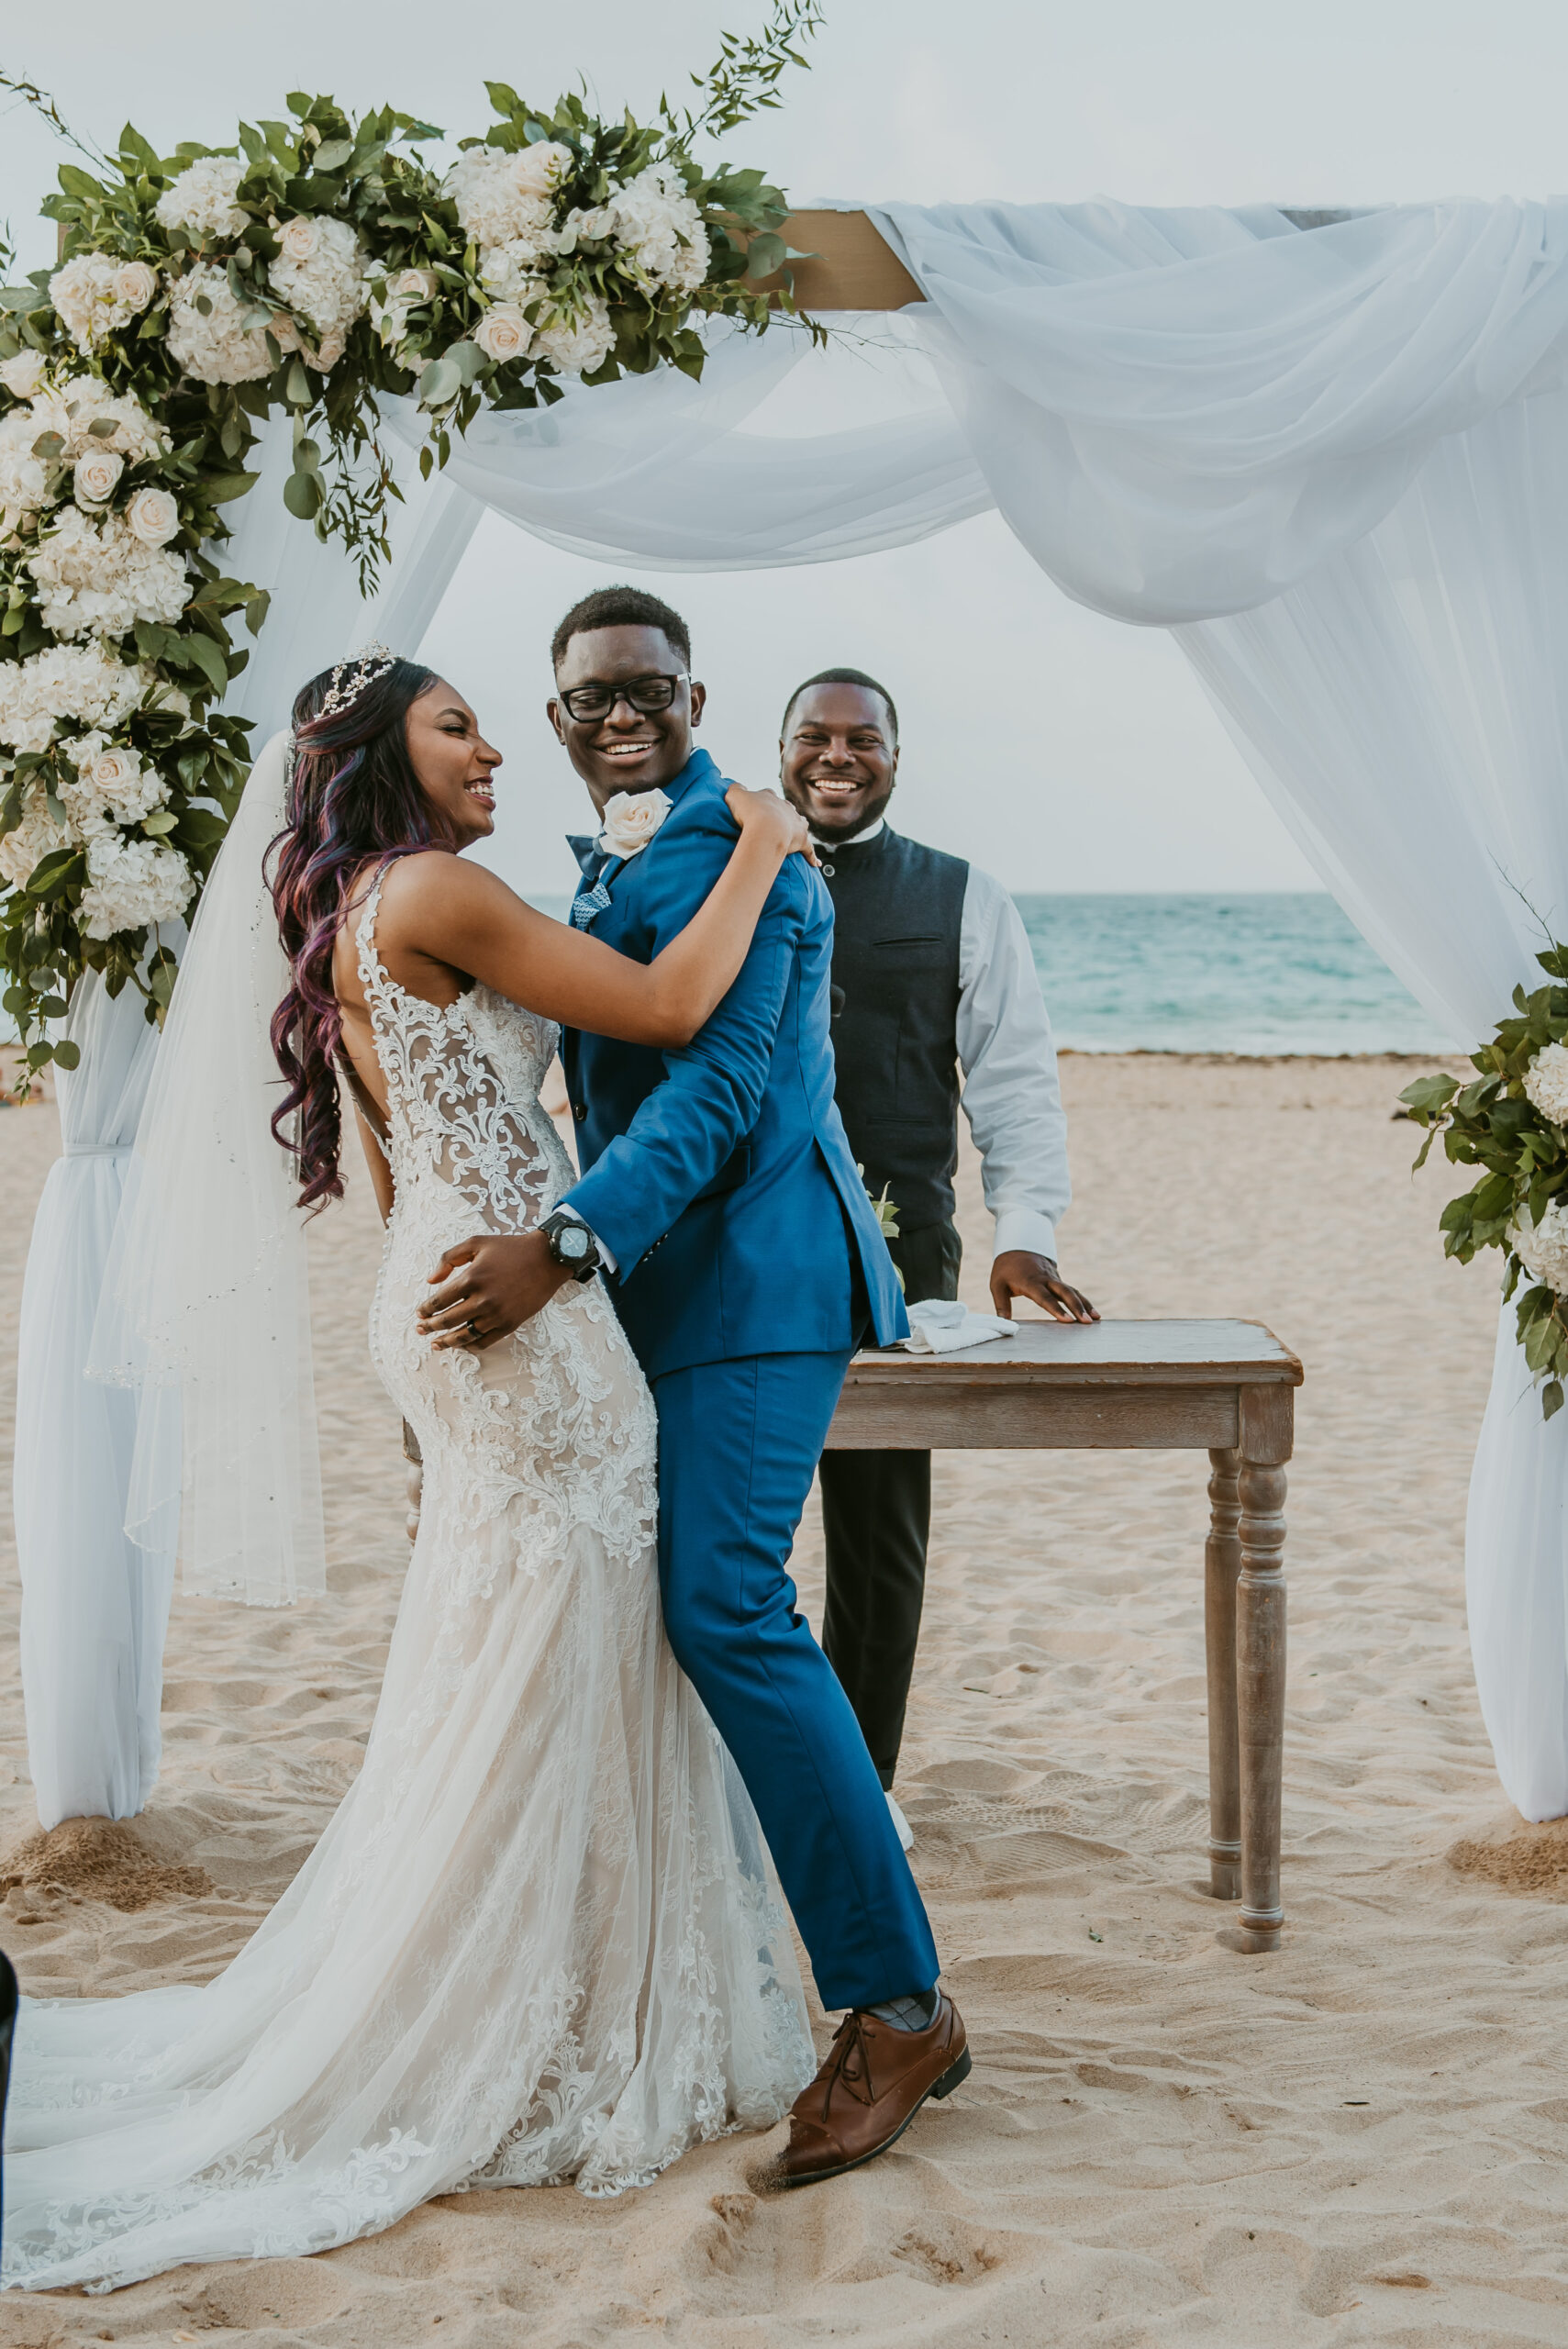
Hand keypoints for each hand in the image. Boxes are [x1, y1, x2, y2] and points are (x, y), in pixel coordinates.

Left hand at [418, 1232, 571, 1350]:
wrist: (547, 1258)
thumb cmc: (510, 1248)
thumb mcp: (476, 1243)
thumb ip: (448, 1258)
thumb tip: (430, 1280)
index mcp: (472, 1278)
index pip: (440, 1300)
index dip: (426, 1309)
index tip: (420, 1313)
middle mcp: (483, 1299)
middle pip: (448, 1320)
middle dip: (430, 1327)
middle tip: (420, 1330)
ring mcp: (497, 1314)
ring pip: (465, 1335)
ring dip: (447, 1342)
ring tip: (435, 1344)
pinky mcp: (510, 1323)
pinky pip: (485, 1341)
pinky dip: (471, 1346)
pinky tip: (462, 1345)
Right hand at [725, 781, 819, 867]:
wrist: (766, 828)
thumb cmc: (749, 812)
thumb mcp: (735, 795)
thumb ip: (735, 789)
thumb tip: (736, 788)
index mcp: (769, 797)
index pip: (766, 795)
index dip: (760, 801)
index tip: (754, 808)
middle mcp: (785, 807)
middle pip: (785, 808)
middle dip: (780, 813)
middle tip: (772, 822)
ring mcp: (795, 822)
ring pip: (800, 822)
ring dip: (798, 826)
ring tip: (795, 833)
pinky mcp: (801, 839)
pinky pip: (809, 848)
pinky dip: (812, 856)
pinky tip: (816, 864)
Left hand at [989, 1251, 1098, 1323]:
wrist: (1018, 1244)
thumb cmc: (1006, 1268)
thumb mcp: (997, 1284)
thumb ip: (1001, 1304)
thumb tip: (1004, 1324)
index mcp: (1030, 1281)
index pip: (1045, 1297)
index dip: (1056, 1309)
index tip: (1067, 1320)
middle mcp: (1046, 1279)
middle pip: (1065, 1292)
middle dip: (1077, 1307)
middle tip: (1087, 1322)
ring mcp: (1054, 1279)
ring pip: (1073, 1291)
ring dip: (1085, 1304)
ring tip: (1096, 1319)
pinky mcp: (1058, 1280)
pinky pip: (1073, 1291)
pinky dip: (1083, 1301)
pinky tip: (1093, 1313)